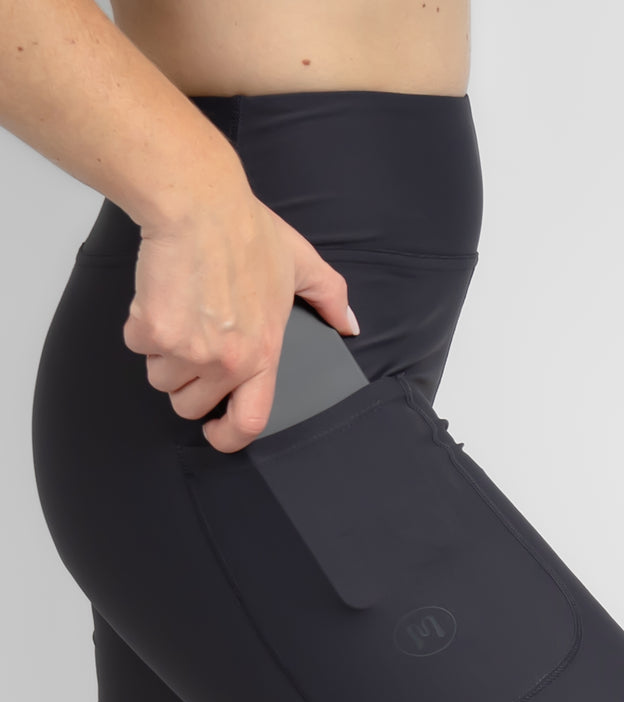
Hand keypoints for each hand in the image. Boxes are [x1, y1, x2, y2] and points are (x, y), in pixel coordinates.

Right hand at [122, 183, 359, 452]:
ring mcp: (188, 351)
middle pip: (189, 405)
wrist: (199, 205)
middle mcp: (228, 362)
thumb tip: (350, 324)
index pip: (249, 422)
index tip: (215, 430)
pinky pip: (137, 346)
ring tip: (181, 312)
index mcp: (264, 354)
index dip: (227, 437)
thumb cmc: (247, 231)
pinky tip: (162, 295)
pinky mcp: (153, 332)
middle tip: (192, 343)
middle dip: (185, 382)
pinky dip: (142, 325)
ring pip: (161, 378)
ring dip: (163, 353)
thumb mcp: (301, 263)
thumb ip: (330, 297)